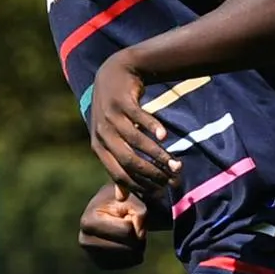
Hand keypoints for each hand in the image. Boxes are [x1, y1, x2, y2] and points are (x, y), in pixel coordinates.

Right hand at [78, 182, 149, 270]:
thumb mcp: (132, 197)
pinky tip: (126, 241)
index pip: (126, 232)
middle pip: (129, 248)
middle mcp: (85, 241)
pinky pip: (128, 264)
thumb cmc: (122, 201)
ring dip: (138, 245)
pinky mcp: (101, 264)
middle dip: (138, 236)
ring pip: (130, 258)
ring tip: (129, 232)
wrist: (112, 209)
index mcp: (88, 221)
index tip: (128, 214)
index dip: (136, 223)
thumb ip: (139, 210)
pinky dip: (133, 252)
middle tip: (131, 224)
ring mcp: (91, 255)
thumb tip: (140, 235)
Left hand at [85, 53, 173, 192]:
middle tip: (173, 179)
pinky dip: (152, 127)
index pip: (118, 174)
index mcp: (98, 148)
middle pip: (129, 160)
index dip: (140, 184)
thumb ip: (116, 167)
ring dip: (158, 154)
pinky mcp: (122, 101)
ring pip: (137, 141)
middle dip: (153, 173)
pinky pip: (139, 117)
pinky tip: (165, 136)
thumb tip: (122, 198)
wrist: (113, 75)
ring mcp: (110, 117)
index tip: (160, 191)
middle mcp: (102, 134)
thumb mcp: (110, 140)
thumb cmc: (114, 113)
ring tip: (176, 163)